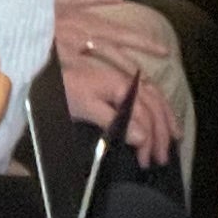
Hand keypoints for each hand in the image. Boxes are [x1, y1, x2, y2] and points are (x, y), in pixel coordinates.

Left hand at [57, 35, 177, 166]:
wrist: (42, 57)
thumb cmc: (59, 84)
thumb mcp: (82, 105)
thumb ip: (111, 119)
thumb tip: (142, 137)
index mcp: (121, 85)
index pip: (145, 116)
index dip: (151, 139)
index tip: (147, 160)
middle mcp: (126, 77)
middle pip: (153, 105)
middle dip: (162, 130)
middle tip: (163, 156)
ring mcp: (120, 72)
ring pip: (152, 92)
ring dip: (166, 113)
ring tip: (175, 131)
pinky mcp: (112, 72)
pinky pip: (142, 80)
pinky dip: (155, 91)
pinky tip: (162, 97)